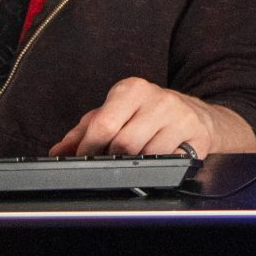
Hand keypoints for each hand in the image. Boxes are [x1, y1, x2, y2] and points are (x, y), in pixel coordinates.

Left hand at [47, 78, 255, 156]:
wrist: (196, 116)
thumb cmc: (148, 115)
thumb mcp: (115, 114)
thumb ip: (83, 131)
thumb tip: (58, 152)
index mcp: (131, 89)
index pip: (103, 124)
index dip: (89, 148)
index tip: (84, 159)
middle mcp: (157, 98)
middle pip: (123, 144)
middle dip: (113, 159)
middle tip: (112, 162)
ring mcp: (180, 117)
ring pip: (146, 156)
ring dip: (137, 165)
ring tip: (138, 158)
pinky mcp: (197, 136)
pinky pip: (170, 162)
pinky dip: (161, 166)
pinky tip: (160, 158)